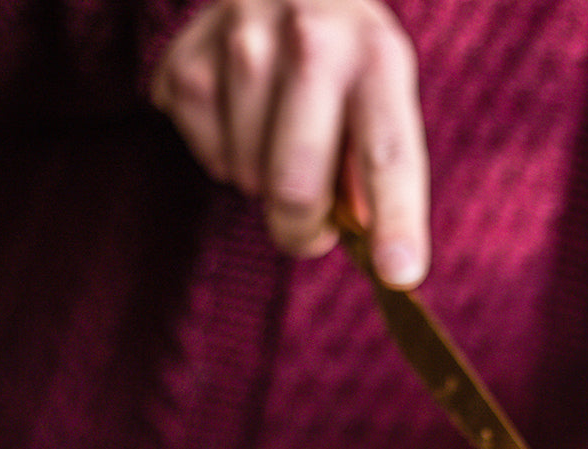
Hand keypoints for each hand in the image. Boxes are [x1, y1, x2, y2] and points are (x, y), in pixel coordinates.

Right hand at [150, 0, 429, 286]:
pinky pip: (207, 157)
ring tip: (277, 140)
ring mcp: (241, 40)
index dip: (396, 221)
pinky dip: (224, 158)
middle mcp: (312, 37)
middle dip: (301, 230)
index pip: (387, 156)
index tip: (400, 273)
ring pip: (245, 177)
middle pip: (295, 187)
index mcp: (378, 59)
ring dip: (261, 183)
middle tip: (310, 225)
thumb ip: (382, 179)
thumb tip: (384, 259)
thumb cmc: (343, 73)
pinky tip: (240, 120)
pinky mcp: (187, 57)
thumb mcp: (381, 106)